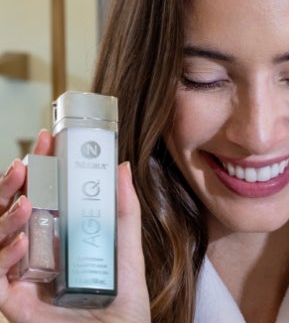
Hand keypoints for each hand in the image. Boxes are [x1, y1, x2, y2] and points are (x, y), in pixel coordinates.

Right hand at [0, 130, 150, 322]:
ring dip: (6, 216)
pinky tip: (20, 243)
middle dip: (11, 184)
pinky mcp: (12, 300)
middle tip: (26, 162)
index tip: (48, 139)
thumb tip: (123, 166)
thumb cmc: (123, 298)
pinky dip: (4, 256)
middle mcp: (34, 250)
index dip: (40, 166)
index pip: (40, 193)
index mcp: (57, 234)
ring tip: (29, 203)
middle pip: (9, 210)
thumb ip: (124, 210)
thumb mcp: (126, 249)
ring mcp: (20, 274)